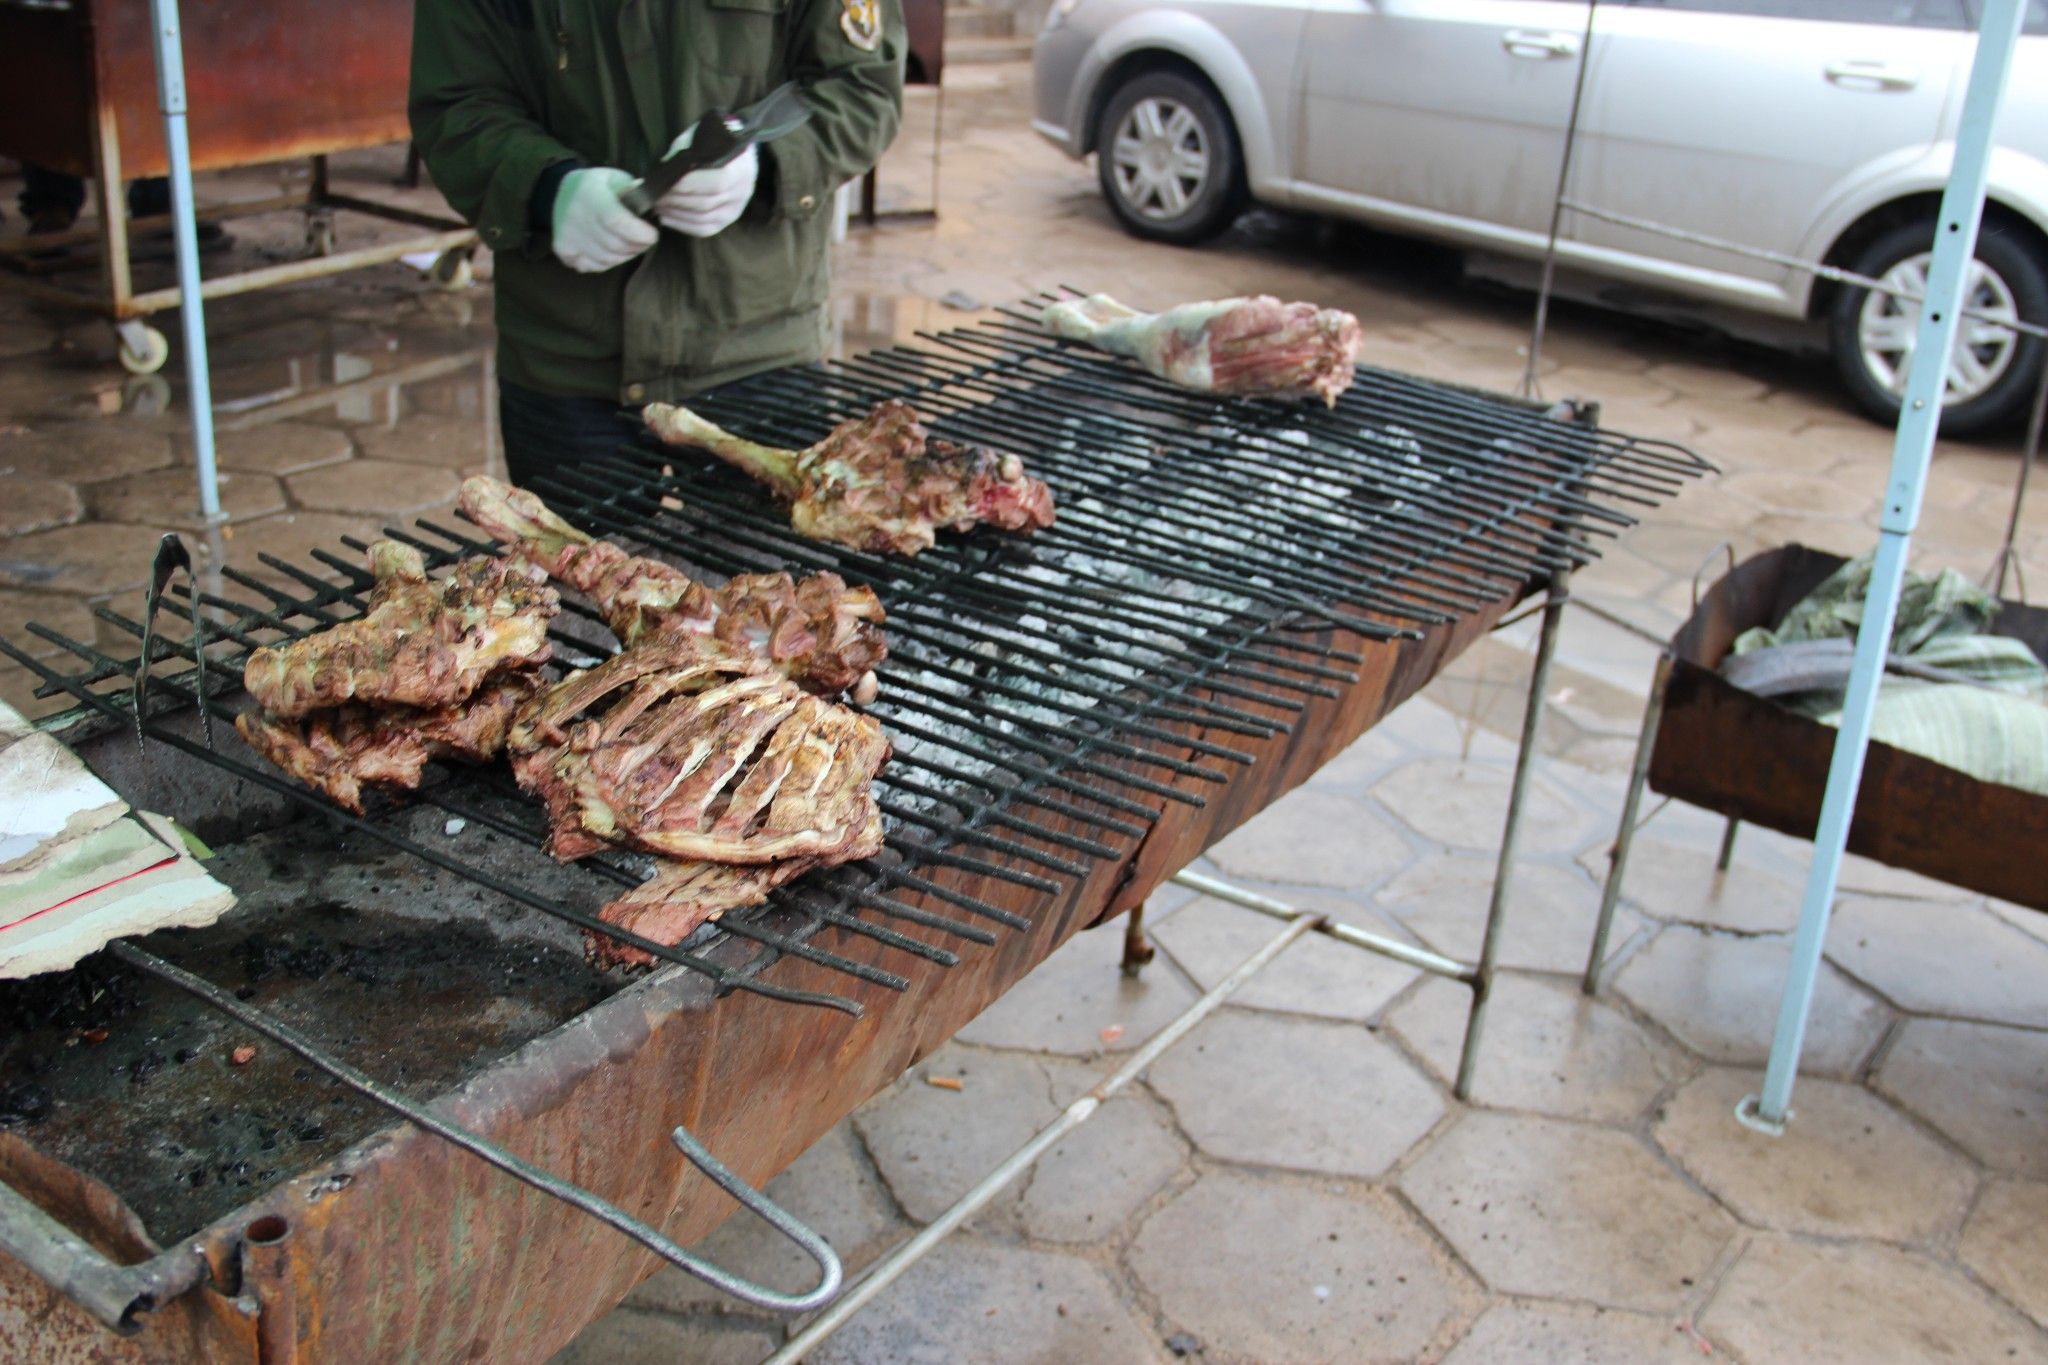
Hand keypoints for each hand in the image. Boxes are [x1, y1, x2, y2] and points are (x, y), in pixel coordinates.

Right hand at [550, 168, 658, 272]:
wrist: (563, 190)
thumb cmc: (600, 186)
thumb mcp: (618, 178)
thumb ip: (635, 193)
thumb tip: (654, 209)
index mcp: (590, 192)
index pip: (616, 220)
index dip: (638, 233)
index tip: (652, 235)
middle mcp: (575, 214)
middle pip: (614, 244)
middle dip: (637, 246)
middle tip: (645, 241)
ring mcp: (567, 234)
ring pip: (607, 259)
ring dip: (626, 256)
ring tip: (631, 245)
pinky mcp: (562, 249)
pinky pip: (594, 266)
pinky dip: (608, 263)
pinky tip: (612, 250)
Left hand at [655, 123, 759, 237]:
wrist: (733, 151)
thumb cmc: (712, 142)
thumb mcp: (699, 141)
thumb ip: (683, 157)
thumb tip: (660, 176)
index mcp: (740, 168)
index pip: (715, 183)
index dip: (686, 185)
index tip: (661, 182)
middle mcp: (742, 191)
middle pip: (706, 203)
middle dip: (676, 201)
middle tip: (653, 196)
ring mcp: (736, 208)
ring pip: (704, 218)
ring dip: (676, 214)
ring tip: (657, 206)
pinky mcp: (728, 219)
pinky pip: (705, 229)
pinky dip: (683, 225)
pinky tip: (666, 218)